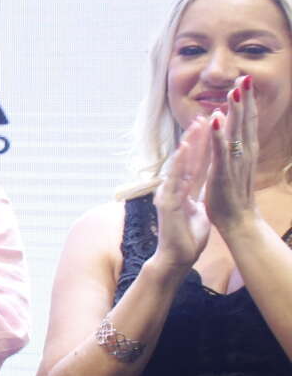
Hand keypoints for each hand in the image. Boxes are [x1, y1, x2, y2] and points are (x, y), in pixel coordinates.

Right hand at [150, 114, 212, 272]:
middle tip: (202, 117)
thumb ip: (196, 198)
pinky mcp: (167, 203)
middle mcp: (173, 189)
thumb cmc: (187, 239)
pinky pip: (175, 179)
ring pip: (181, 165)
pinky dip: (180, 163)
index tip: (208, 128)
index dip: (201, 146)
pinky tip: (185, 148)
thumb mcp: (197, 212)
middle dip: (195, 138)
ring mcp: (168, 194)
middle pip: (187, 160)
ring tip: (195, 125)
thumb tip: (199, 189)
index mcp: (183, 191)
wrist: (176, 259)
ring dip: (188, 144)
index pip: (195, 164)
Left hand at [203, 74, 260, 235]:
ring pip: (236, 132)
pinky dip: (218, 134)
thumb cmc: (233, 192)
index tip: (245, 80)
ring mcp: (235, 162)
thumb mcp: (234, 163)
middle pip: (246, 121)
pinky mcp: (223, 172)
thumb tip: (229, 127)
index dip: (247, 100)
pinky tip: (216, 120)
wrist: (238, 220)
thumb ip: (233, 146)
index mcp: (245, 150)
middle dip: (245, 99)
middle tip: (245, 77)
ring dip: (235, 111)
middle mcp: (244, 153)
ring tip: (234, 91)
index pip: (248, 120)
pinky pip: (220, 150)